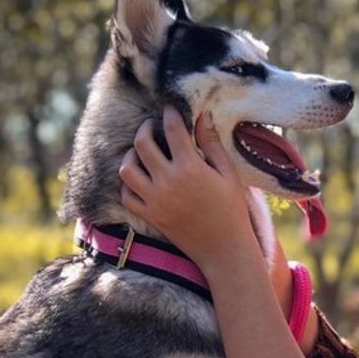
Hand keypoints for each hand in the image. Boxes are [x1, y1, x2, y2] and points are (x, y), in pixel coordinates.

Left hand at [119, 106, 256, 268]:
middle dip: (145, 128)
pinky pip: (127, 195)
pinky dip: (128, 184)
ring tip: (140, 152)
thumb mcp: (228, 174)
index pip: (172, 130)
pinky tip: (140, 178)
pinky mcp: (150, 216)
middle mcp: (167, 182)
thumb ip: (211, 144)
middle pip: (142, 144)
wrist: (224, 249)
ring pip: (127, 169)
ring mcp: (155, 200)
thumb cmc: (231, 210)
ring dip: (131, 155)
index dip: (170, 114)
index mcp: (190, 168)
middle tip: (151, 125)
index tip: (170, 109)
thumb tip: (202, 116)